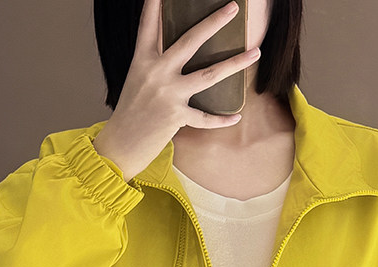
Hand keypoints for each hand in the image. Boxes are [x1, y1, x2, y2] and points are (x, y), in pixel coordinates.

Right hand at [92, 0, 260, 180]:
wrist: (122, 143)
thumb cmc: (131, 110)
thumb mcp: (138, 78)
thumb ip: (155, 61)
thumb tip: (178, 49)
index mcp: (142, 60)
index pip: (149, 24)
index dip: (156, 4)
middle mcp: (156, 72)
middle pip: (190, 41)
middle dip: (214, 22)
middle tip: (233, 7)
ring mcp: (168, 94)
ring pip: (208, 75)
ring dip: (234, 63)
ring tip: (255, 52)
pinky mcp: (176, 116)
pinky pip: (205, 118)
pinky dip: (222, 119)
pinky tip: (237, 116)